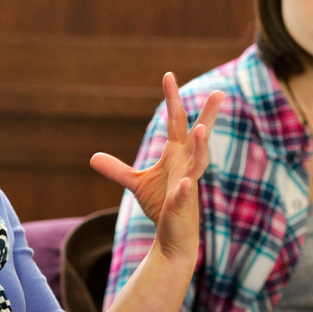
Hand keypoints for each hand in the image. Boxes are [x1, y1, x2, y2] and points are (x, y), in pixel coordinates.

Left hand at [91, 74, 222, 244]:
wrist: (173, 236)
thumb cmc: (161, 205)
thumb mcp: (136, 184)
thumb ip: (117, 169)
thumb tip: (93, 157)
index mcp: (177, 155)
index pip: (177, 122)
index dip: (172, 99)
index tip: (168, 75)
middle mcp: (186, 165)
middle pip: (198, 136)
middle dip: (208, 115)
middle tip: (219, 93)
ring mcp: (187, 184)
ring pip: (198, 162)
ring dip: (200, 147)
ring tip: (203, 131)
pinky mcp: (181, 205)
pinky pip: (183, 195)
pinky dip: (183, 190)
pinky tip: (185, 184)